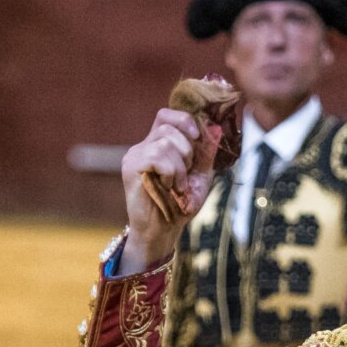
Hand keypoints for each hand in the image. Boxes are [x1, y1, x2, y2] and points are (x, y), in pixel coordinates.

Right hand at [119, 109, 211, 271]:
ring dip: (180, 167)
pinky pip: (156, 156)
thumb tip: (216, 128)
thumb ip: (206, 153)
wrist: (164, 230)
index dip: (183, 119)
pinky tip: (169, 186)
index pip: (166, 115)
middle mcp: (143, 146)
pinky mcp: (130, 167)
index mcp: (158, 145)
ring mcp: (135, 155)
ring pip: (165, 142)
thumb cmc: (180, 205)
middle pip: (169, 127)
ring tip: (178, 185)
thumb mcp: (200, 176)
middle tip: (184, 175)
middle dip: (187, 152)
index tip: (197, 136)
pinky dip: (170, 172)